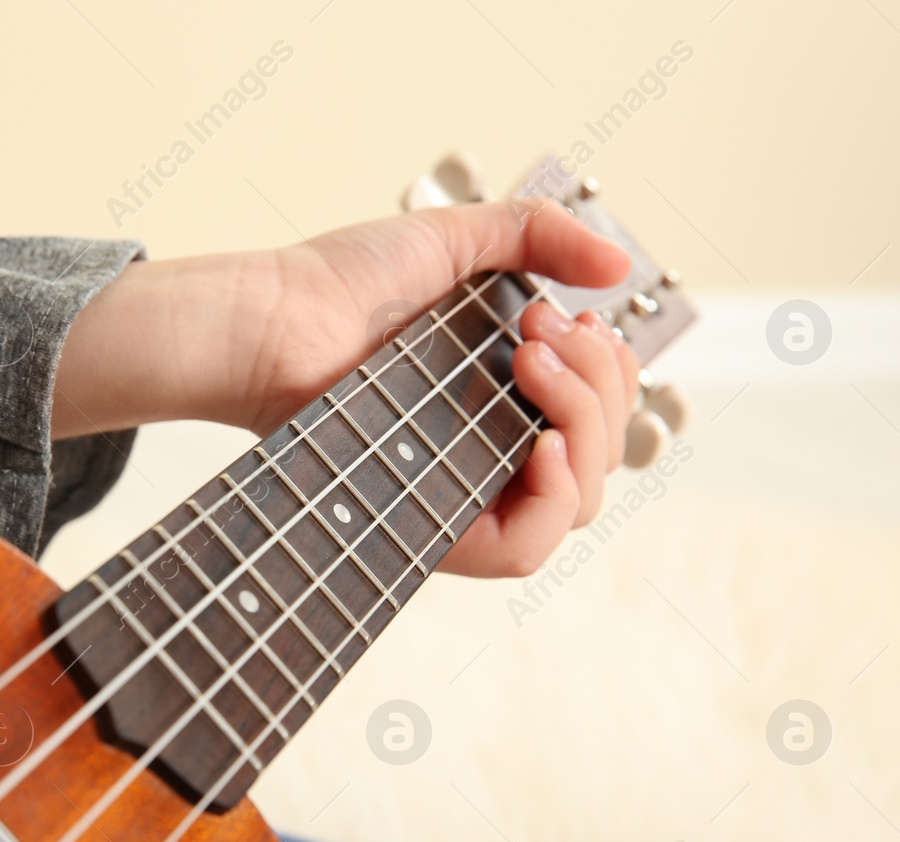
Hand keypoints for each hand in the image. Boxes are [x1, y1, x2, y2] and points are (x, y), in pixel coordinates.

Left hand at [56, 200, 638, 577]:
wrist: (275, 321)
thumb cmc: (344, 284)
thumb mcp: (455, 239)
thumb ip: (539, 235)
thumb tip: (624, 268)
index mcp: (507, 398)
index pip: (601, 416)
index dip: (612, 375)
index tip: (574, 322)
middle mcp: (494, 451)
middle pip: (600, 458)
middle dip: (600, 387)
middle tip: (540, 331)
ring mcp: (467, 491)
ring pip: (578, 503)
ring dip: (585, 429)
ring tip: (528, 364)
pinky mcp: (434, 526)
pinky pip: (523, 549)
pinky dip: (555, 499)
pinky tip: (540, 444)